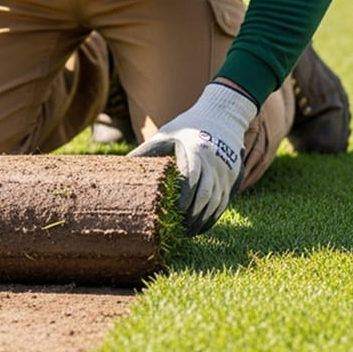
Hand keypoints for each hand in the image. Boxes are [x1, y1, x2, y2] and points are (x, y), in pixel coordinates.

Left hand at [128, 83, 257, 234]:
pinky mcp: (231, 180)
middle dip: (191, 215)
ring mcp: (225, 173)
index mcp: (196, 151)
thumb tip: (121, 168)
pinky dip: (211, 218)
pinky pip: (223, 204)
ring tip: (185, 233)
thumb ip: (146, 152)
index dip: (183, 197)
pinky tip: (198, 228)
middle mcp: (214, 163)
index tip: (172, 211)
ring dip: (201, 220)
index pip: (192, 178)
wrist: (221, 117)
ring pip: (215, 203)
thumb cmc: (186, 128)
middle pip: (205, 195)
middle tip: (176, 230)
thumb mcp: (165, 135)